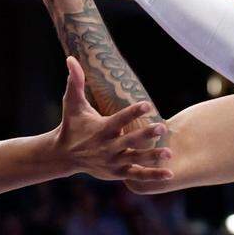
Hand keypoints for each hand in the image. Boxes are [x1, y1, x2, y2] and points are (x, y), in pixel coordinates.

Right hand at [54, 57, 173, 181]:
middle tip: (162, 127)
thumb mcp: (72, 103)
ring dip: (153, 157)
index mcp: (101, 129)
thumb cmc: (72, 125)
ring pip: (136, 159)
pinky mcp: (117, 172)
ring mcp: (113, 161)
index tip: (147, 104)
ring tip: (170, 153)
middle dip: (145, 135)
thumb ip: (76, 81)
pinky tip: (169, 175)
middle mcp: (108, 146)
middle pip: (129, 141)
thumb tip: (71, 58)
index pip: (119, 119)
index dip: (133, 112)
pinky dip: (152, 175)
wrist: (64, 155)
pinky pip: (137, 175)